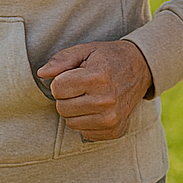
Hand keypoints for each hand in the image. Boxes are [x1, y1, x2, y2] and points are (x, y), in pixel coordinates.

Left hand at [37, 40, 152, 141]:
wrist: (141, 68)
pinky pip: (84, 133)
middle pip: (62, 108)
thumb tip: (41, 74)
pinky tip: (98, 108)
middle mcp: (106, 100)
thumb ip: (61, 60)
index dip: (60, 81)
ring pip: (71, 123)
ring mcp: (112, 118)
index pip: (57, 89)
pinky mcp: (115, 130)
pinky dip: (87, 121)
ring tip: (90, 97)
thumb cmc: (108, 58)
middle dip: (66, 97)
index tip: (73, 75)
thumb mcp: (85, 50)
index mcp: (97, 77)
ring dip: (75, 111)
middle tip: (82, 86)